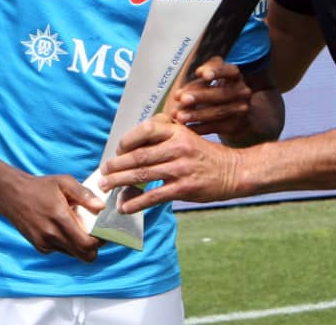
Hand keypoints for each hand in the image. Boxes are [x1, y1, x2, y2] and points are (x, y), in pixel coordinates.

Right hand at [0, 172, 104, 261]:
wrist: (12, 195)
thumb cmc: (40, 187)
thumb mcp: (64, 182)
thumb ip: (84, 195)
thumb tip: (101, 207)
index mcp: (60, 218)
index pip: (87, 244)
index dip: (100, 241)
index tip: (104, 232)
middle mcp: (52, 235)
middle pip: (84, 256)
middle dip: (94, 248)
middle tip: (95, 234)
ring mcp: (45, 243)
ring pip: (73, 255)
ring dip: (80, 246)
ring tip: (78, 227)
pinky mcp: (40, 247)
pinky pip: (61, 250)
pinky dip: (67, 244)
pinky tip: (63, 228)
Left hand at [99, 114, 242, 213]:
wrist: (232, 172)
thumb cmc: (202, 153)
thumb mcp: (186, 134)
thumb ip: (163, 131)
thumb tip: (131, 142)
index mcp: (177, 131)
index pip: (146, 129)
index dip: (128, 139)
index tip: (118, 149)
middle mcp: (178, 147)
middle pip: (139, 155)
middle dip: (117, 165)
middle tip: (103, 172)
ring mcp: (181, 168)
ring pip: (143, 175)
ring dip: (120, 182)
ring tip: (106, 187)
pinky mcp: (184, 189)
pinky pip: (153, 196)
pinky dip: (136, 202)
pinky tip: (124, 206)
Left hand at [165, 57, 251, 137]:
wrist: (236, 114)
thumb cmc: (216, 89)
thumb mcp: (211, 79)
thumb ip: (195, 82)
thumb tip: (180, 94)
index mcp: (235, 76)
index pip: (229, 71)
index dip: (216, 71)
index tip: (200, 73)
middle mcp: (242, 92)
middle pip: (222, 93)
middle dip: (201, 96)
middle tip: (182, 99)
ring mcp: (240, 110)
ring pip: (218, 112)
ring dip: (197, 115)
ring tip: (179, 117)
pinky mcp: (234, 126)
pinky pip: (215, 127)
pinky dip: (199, 128)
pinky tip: (185, 128)